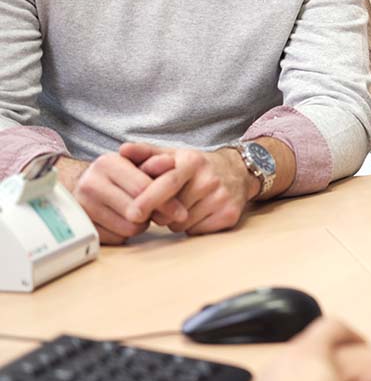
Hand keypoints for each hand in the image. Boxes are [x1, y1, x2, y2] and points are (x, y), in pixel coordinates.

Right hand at [62, 153, 186, 244]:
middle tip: (161, 214)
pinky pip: (117, 238)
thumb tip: (170, 162)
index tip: (181, 212)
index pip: (142, 188)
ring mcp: (83, 207)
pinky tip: (124, 221)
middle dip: (154, 214)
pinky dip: (126, 233)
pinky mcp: (83, 227)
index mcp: (107, 163)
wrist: (87, 186)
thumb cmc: (121, 175)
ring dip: (141, 224)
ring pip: (129, 227)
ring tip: (139, 213)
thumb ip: (157, 163)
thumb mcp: (138, 163)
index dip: (166, 202)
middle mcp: (90, 184)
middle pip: (136, 211)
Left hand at [119, 142, 255, 235]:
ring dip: (174, 221)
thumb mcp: (174, 155)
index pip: (168, 182)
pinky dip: (190, 227)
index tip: (132, 212)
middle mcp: (210, 179)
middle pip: (172, 209)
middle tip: (154, 210)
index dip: (148, 198)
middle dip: (158, 213)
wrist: (238, 171)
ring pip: (181, 223)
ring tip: (182, 206)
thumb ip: (146, 154)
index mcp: (193, 162)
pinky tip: (196, 213)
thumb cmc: (196, 167)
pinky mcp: (229, 215)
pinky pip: (195, 231)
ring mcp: (222, 198)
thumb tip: (123, 149)